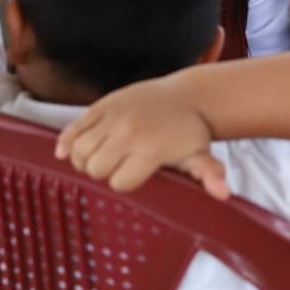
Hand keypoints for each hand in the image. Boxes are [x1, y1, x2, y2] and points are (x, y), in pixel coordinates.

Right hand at [55, 75, 229, 197]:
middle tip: (118, 167)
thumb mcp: (199, 154)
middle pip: (95, 168)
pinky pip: (73, 128)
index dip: (126, 183)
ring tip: (101, 159)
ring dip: (85, 160)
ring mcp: (112, 116)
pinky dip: (65, 143)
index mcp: (150, 148)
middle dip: (104, 173)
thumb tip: (223, 194)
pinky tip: (66, 153)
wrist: (185, 95)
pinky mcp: (101, 105)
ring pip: (79, 151)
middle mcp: (128, 132)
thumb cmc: (190, 132)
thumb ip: (207, 174)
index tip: (137, 175)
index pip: (119, 183)